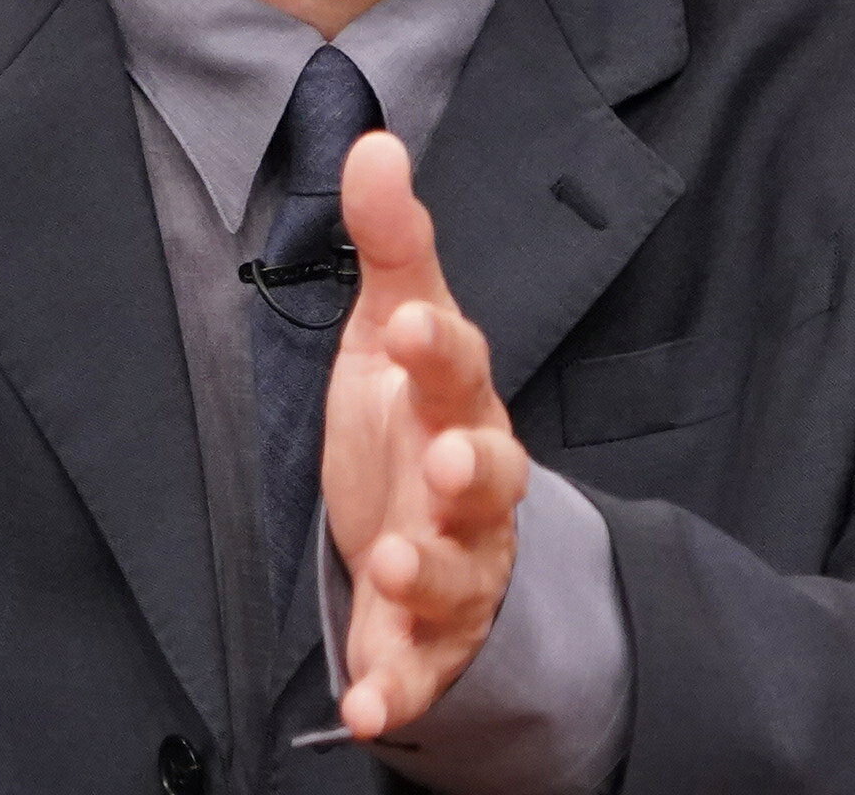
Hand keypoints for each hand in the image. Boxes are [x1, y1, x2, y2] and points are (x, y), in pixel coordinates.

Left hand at [322, 131, 527, 738]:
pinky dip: (395, 691)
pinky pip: (419, 671)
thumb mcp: (396, 324)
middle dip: (473, 472)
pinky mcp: (427, 641)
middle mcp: (471, 485)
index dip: (436, 352)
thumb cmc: (412, 413)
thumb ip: (390, 243)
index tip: (407, 328)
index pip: (456, 368)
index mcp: (459, 401)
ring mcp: (457, 565)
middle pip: (490, 476)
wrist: (435, 525)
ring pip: (459, 573)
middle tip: (447, 464)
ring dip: (431, 572)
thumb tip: (374, 143)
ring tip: (396, 565)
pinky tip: (363, 711)